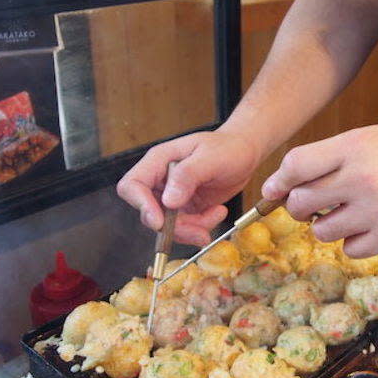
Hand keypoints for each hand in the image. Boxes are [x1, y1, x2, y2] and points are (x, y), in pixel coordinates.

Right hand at [117, 130, 260, 244]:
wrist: (245, 152)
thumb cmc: (228, 147)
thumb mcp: (211, 158)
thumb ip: (188, 175)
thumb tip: (168, 201)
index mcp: (159, 161)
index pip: (132, 185)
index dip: (141, 206)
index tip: (159, 222)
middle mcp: (161, 180)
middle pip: (150, 213)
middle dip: (175, 227)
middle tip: (201, 230)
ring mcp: (172, 196)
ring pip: (169, 226)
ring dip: (192, 229)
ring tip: (217, 214)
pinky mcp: (185, 208)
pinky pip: (185, 227)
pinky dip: (201, 227)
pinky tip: (217, 212)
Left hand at [262, 124, 377, 256]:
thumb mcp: (363, 139)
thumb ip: (323, 158)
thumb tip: (279, 188)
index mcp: (352, 147)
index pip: (295, 165)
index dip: (277, 182)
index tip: (273, 192)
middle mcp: (362, 177)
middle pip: (301, 202)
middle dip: (298, 207)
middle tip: (312, 205)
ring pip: (322, 232)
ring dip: (327, 226)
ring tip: (346, 214)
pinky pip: (350, 250)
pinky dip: (352, 242)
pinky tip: (366, 227)